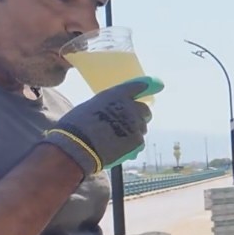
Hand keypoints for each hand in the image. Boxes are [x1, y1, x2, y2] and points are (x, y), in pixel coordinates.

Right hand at [42, 76, 162, 176]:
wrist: (78, 146)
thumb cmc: (76, 126)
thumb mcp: (91, 107)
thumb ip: (109, 106)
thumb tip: (116, 111)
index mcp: (116, 95)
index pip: (137, 86)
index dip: (148, 85)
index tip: (158, 85)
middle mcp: (129, 107)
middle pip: (144, 110)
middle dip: (139, 116)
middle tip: (127, 124)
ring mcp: (135, 124)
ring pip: (142, 127)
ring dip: (134, 132)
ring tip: (116, 139)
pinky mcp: (138, 141)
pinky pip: (139, 142)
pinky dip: (132, 146)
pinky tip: (118, 149)